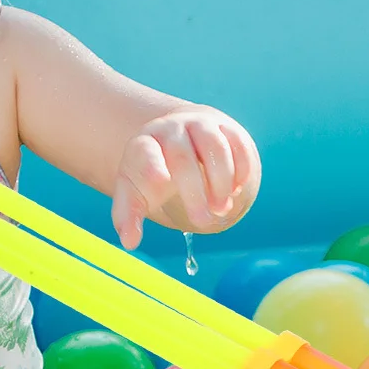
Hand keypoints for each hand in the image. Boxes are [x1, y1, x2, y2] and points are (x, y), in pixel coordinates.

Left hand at [111, 107, 261, 249]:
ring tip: (222, 209)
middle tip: (202, 221)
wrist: (182, 138)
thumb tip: (129, 243)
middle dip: (195, 192)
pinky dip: (241, 170)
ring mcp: (201, 125)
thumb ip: (128, 215)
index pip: (146, 151)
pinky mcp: (227, 128)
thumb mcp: (135, 191)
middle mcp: (172, 130)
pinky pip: (238, 145)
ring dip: (222, 182)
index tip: (160, 182)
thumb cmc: (156, 172)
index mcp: (145, 144)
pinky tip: (235, 190)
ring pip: (215, 147)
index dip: (152, 165)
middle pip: (183, 157)